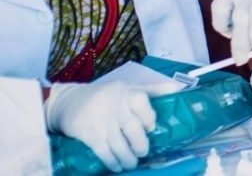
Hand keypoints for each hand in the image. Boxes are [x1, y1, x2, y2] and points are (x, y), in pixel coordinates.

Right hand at [44, 81, 169, 171]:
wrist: (71, 102)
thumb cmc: (108, 96)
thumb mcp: (129, 88)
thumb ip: (153, 90)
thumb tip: (177, 88)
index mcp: (128, 93)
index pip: (141, 102)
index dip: (148, 117)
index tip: (151, 128)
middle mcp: (116, 108)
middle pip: (132, 128)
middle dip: (140, 144)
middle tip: (144, 152)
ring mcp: (102, 123)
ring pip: (118, 144)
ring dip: (127, 158)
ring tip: (132, 164)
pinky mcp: (90, 136)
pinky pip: (103, 151)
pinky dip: (112, 161)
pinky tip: (117, 167)